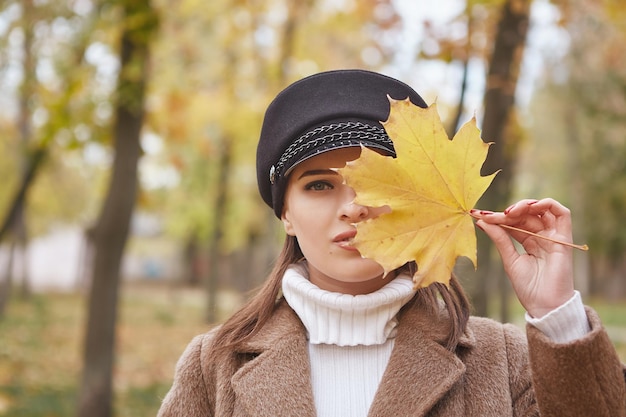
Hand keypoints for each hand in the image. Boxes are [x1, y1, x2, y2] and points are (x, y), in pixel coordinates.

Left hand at [472, 198, 574, 317]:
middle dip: (507, 212)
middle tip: (490, 216)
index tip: (477, 215)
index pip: (513, 222)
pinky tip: (530, 206)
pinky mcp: (564, 239)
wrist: (545, 306)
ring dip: (525, 205)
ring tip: (508, 212)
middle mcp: (542, 237)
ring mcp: (554, 237)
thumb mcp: (509, 259)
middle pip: (526, 214)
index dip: (496, 217)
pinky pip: (562, 213)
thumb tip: (482, 221)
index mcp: (529, 241)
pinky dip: (547, 204)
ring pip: (542, 210)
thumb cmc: (529, 288)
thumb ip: (500, 239)